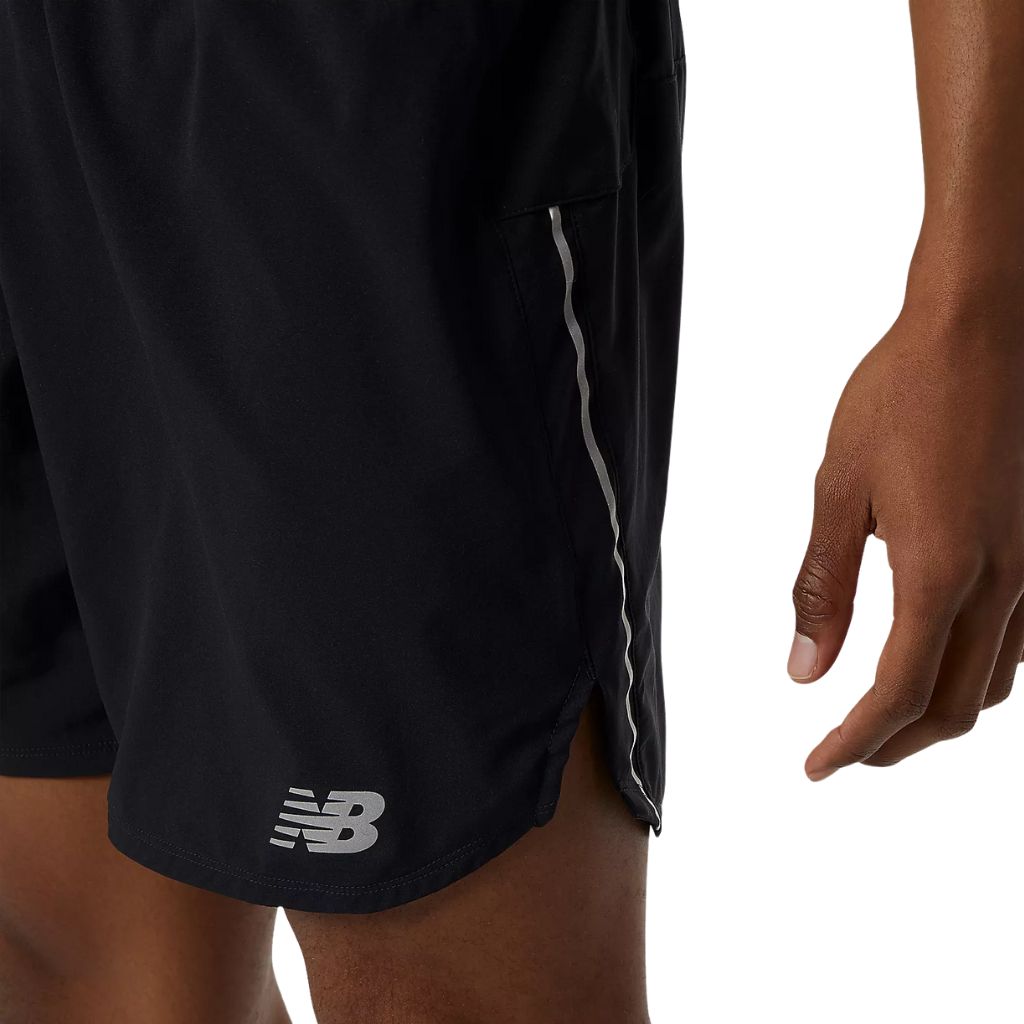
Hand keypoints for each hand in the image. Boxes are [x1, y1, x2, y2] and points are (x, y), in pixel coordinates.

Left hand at [789, 290, 1023, 779]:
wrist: (987, 327)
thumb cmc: (902, 395)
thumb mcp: (839, 491)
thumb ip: (824, 587)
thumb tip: (805, 670)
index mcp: (939, 573)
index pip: (897, 695)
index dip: (854, 743)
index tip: (817, 766)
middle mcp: (1004, 584)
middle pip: (954, 707)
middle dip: (896, 745)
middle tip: (844, 751)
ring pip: (996, 682)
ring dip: (937, 713)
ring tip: (883, 717)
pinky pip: (1022, 641)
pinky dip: (976, 672)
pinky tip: (939, 657)